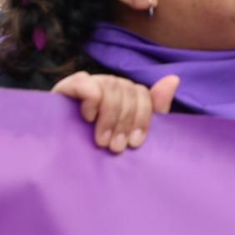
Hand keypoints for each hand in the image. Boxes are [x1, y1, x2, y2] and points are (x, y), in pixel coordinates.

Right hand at [52, 71, 178, 154]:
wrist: (60, 156)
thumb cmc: (98, 145)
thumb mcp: (129, 132)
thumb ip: (154, 109)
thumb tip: (174, 79)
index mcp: (126, 94)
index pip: (143, 94)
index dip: (143, 118)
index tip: (135, 143)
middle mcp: (110, 85)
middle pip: (128, 91)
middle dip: (125, 122)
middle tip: (116, 147)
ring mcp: (90, 83)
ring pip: (110, 87)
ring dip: (109, 117)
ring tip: (101, 140)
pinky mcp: (69, 86)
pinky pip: (86, 82)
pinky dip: (91, 100)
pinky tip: (88, 118)